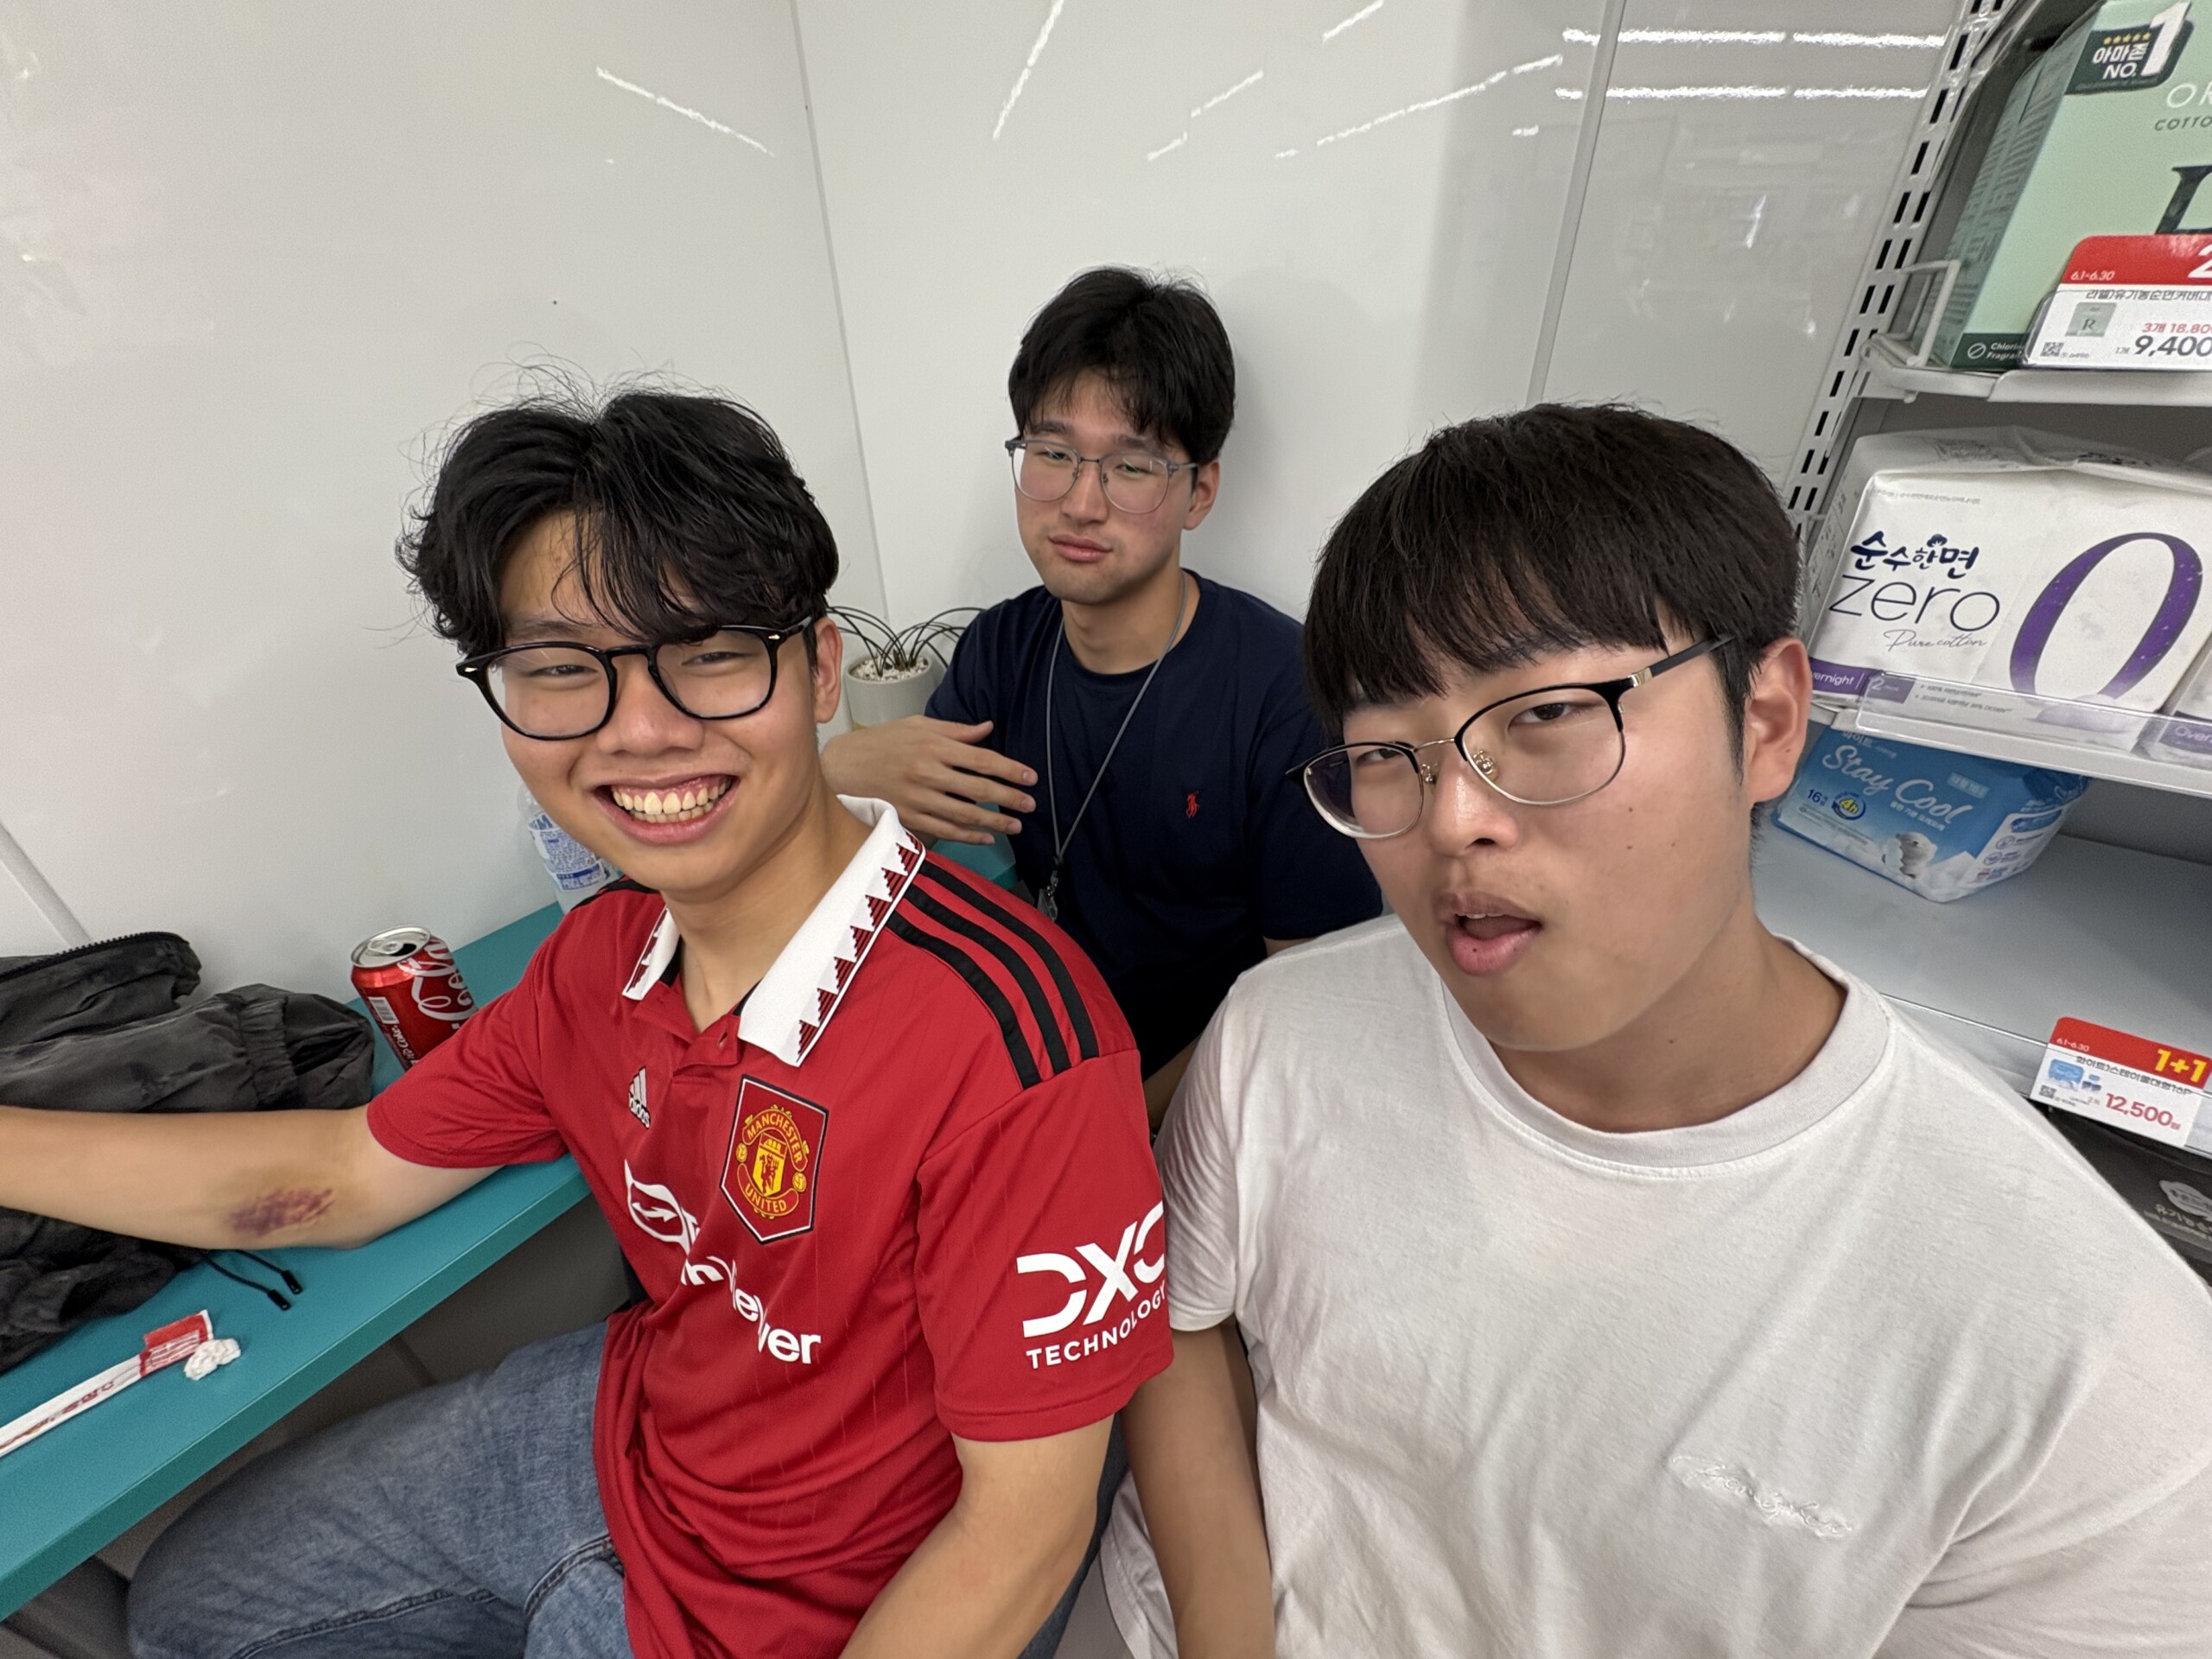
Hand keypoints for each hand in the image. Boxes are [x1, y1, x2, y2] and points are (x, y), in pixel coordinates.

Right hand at [822, 717, 1037, 845]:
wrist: (841, 767)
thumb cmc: (879, 743)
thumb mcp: (915, 725)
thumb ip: (955, 730)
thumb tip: (987, 729)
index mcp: (932, 745)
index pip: (981, 759)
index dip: (1009, 769)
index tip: (1030, 777)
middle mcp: (927, 772)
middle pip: (978, 788)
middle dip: (1009, 798)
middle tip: (1030, 804)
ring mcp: (917, 798)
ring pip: (965, 814)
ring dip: (994, 821)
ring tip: (1015, 824)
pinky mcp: (908, 818)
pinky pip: (945, 830)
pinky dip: (968, 835)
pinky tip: (985, 836)